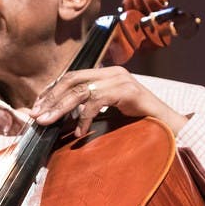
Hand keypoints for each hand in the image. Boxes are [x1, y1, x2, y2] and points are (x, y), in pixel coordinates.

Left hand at [29, 66, 188, 136]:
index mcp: (105, 74)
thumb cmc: (138, 122)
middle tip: (35, 115)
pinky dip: (84, 117)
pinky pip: (98, 101)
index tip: (36, 106)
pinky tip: (80, 133)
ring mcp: (121, 80)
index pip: (71, 76)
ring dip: (60, 107)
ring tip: (47, 122)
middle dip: (51, 98)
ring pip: (81, 90)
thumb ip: (87, 110)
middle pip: (72, 80)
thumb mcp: (108, 113)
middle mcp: (112, 72)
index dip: (51, 90)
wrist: (169, 127)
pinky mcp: (129, 91)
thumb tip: (58, 119)